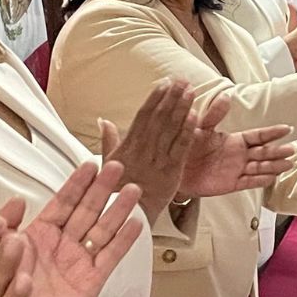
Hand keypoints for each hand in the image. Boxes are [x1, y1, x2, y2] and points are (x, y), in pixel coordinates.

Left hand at [0, 161, 144, 296]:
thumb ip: (4, 225)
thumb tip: (17, 200)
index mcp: (39, 236)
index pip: (63, 202)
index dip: (77, 183)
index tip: (90, 165)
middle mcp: (62, 247)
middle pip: (88, 210)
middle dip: (103, 188)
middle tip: (117, 167)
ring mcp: (78, 263)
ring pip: (103, 230)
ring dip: (118, 209)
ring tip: (132, 189)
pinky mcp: (89, 283)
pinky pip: (109, 257)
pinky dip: (123, 241)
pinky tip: (134, 224)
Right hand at [101, 80, 197, 223]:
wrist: (126, 216)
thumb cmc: (117, 191)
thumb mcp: (107, 164)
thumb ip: (108, 140)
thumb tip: (102, 121)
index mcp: (128, 146)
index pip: (143, 116)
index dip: (155, 98)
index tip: (164, 83)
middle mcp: (143, 151)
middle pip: (159, 118)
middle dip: (171, 98)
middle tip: (182, 80)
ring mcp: (157, 161)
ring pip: (170, 130)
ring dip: (181, 108)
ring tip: (190, 91)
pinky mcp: (171, 173)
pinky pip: (180, 149)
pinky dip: (186, 132)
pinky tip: (194, 116)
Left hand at [177, 94, 296, 196]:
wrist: (173, 168)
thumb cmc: (186, 145)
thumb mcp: (200, 127)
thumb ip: (214, 115)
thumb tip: (226, 96)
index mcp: (235, 140)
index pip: (258, 136)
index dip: (273, 132)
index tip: (287, 128)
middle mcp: (239, 155)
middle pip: (264, 152)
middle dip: (278, 151)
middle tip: (292, 150)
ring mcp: (236, 170)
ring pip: (260, 167)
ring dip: (274, 166)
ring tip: (288, 164)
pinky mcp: (230, 184)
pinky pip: (248, 182)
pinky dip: (260, 180)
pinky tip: (272, 178)